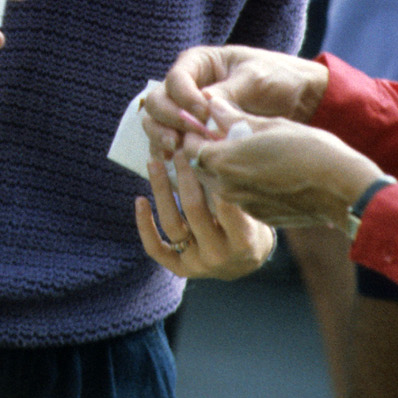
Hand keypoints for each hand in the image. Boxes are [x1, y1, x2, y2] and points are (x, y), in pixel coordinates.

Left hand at [135, 149, 275, 279]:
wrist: (249, 260)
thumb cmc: (256, 220)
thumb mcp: (256, 201)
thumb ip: (238, 176)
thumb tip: (220, 128)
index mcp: (244, 240)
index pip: (224, 202)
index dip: (210, 169)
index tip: (202, 145)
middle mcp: (219, 255)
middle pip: (193, 209)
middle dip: (184, 173)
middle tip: (179, 148)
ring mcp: (198, 264)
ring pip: (172, 224)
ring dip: (160, 190)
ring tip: (154, 162)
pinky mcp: (180, 269)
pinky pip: (155, 248)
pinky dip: (144, 225)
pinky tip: (140, 199)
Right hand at [140, 45, 325, 156]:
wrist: (300, 98)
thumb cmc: (278, 78)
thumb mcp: (255, 79)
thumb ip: (228, 91)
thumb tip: (202, 107)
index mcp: (199, 63)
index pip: (176, 79)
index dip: (184, 98)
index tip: (202, 114)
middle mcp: (187, 85)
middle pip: (157, 101)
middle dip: (165, 120)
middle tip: (179, 139)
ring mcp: (187, 110)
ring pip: (157, 122)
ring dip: (160, 136)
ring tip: (174, 151)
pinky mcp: (193, 133)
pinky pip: (171, 140)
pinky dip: (168, 152)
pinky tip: (174, 163)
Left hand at [180, 103, 383, 230]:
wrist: (341, 188)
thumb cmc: (308, 148)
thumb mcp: (269, 125)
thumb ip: (234, 117)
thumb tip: (211, 104)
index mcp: (224, 162)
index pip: (189, 148)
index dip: (193, 134)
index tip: (204, 123)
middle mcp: (227, 188)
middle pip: (198, 169)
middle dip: (203, 153)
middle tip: (218, 135)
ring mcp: (243, 206)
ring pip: (217, 186)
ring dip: (221, 170)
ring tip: (241, 151)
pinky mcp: (260, 217)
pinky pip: (239, 198)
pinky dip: (240, 185)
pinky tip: (260, 171)